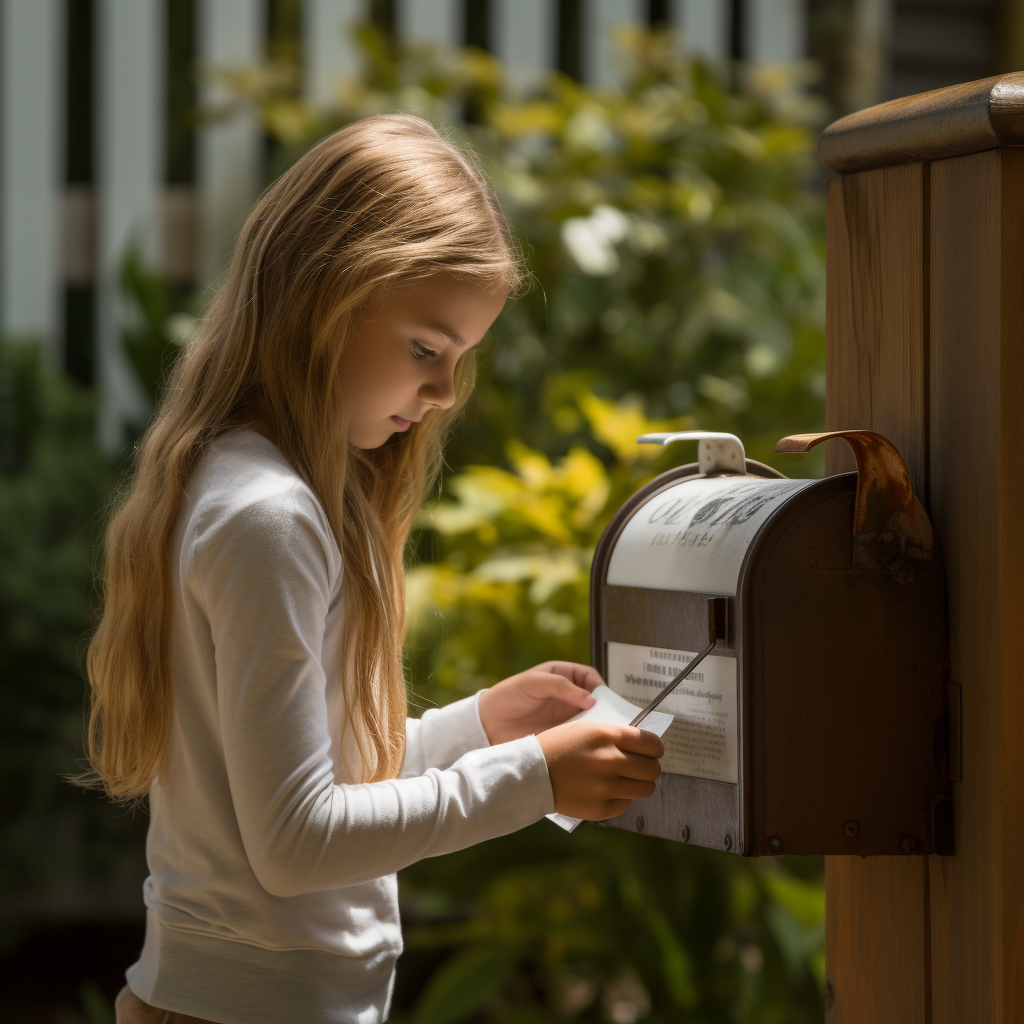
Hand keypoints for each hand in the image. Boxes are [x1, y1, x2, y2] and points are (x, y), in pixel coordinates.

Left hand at [477, 661, 602, 743]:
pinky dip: (586, 738)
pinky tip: (587, 742)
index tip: (603, 698)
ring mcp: (565, 716)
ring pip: (591, 718)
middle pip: (595, 700)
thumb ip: (561, 686)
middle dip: (604, 707)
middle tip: (609, 718)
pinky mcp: (561, 735)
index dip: (599, 686)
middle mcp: (567, 696)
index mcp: (563, 676)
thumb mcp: (534, 682)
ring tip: (599, 731)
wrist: (488, 724)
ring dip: (597, 724)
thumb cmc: (508, 696)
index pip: (590, 677)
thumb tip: (590, 699)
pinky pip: (580, 735)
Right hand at [538, 721, 663, 819]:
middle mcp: (609, 760)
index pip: (651, 744)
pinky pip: (626, 804)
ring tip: (626, 780)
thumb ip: (615, 735)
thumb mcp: (586, 728)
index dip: (656, 749)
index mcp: (606, 736)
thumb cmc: (558, 747)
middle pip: (653, 769)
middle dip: (650, 767)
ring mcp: (606, 787)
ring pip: (645, 789)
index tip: (653, 752)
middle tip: (639, 767)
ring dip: (639, 784)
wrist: (531, 774)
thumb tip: (644, 744)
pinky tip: (606, 791)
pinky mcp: (600, 808)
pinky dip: (620, 798)